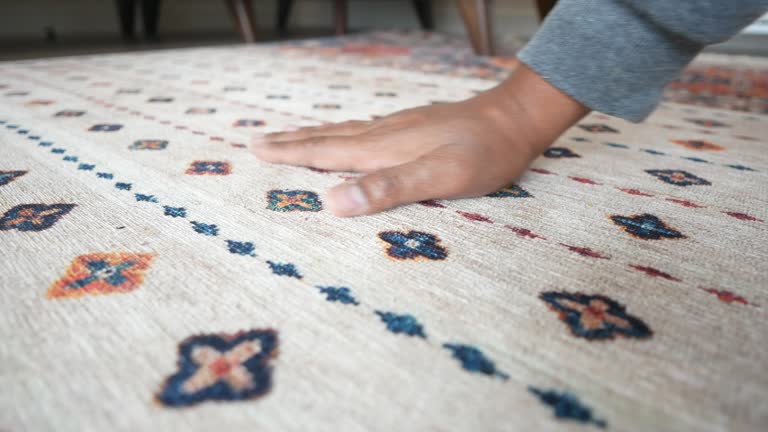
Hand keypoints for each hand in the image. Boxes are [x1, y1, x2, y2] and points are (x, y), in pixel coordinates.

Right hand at [252, 64, 588, 215]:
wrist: (515, 118)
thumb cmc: (484, 154)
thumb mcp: (441, 177)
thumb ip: (389, 188)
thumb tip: (332, 202)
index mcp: (382, 149)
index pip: (324, 152)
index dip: (289, 154)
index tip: (255, 149)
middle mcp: (383, 134)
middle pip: (326, 138)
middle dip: (290, 142)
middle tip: (256, 142)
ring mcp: (398, 127)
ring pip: (343, 132)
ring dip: (311, 136)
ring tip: (289, 138)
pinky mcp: (413, 126)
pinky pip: (362, 131)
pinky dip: (340, 135)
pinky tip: (347, 138)